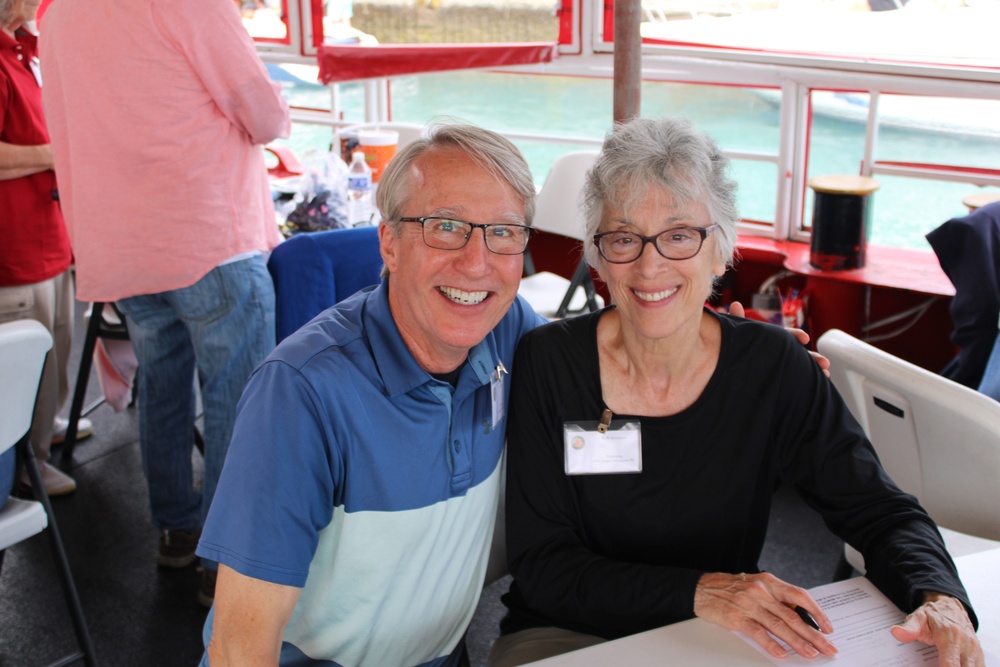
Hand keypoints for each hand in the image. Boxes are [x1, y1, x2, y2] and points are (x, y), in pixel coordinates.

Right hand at [693, 572, 836, 659]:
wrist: (701, 589)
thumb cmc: (729, 588)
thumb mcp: (755, 586)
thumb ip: (775, 599)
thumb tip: (798, 618)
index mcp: (768, 582)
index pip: (799, 596)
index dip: (816, 612)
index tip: (828, 627)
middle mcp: (761, 592)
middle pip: (793, 615)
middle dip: (813, 633)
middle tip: (828, 647)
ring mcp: (749, 604)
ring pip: (779, 625)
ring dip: (798, 642)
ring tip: (811, 653)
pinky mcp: (737, 617)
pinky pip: (758, 632)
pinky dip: (771, 644)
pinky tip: (782, 653)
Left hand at [727, 301, 830, 376]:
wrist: (733, 373)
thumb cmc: (736, 349)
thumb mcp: (737, 335)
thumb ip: (738, 321)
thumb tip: (735, 303)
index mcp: (772, 340)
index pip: (786, 335)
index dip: (795, 336)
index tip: (804, 338)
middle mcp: (780, 352)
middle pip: (798, 353)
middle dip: (812, 357)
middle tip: (824, 362)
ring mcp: (782, 366)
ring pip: (801, 367)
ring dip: (814, 369)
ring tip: (825, 374)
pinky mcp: (783, 380)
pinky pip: (798, 380)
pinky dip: (810, 382)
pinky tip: (820, 385)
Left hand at [890, 593, 983, 666]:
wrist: (950, 607)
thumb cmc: (933, 615)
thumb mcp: (918, 617)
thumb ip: (909, 628)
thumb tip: (896, 633)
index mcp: (949, 637)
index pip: (951, 664)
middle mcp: (966, 645)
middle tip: (935, 666)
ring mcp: (975, 651)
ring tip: (941, 664)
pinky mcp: (979, 655)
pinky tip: (953, 666)